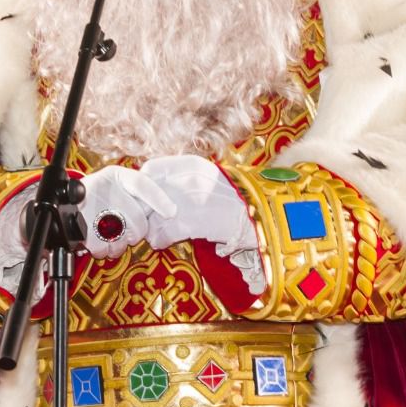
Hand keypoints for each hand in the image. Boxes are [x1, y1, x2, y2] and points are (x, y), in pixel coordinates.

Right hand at [78, 166, 176, 258]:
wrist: (67, 203)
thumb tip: (170, 210)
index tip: (172, 212)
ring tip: (109, 230)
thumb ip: (142, 191)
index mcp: (116, 176)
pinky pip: (107, 249)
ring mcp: (93, 210)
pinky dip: (106, 249)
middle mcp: (105, 190)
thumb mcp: (119, 182)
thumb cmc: (99, 194)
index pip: (141, 184)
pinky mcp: (84, 231)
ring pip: (124, 237)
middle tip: (124, 225)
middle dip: (136, 230)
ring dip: (120, 241)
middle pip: (137, 220)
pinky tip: (99, 237)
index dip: (158, 199)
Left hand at [139, 156, 264, 293]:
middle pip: (148, 194)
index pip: (151, 169)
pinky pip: (161, 233)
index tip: (147, 198)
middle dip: (146, 209)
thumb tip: (157, 186)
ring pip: (152, 215)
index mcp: (191, 164)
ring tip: (157, 234)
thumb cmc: (236, 198)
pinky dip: (160, 240)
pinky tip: (164, 242)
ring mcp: (187, 200)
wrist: (260, 216)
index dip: (145, 186)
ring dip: (152, 227)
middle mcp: (185, 178)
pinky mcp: (190, 222)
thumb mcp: (210, 176)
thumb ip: (184, 177)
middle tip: (150, 220)